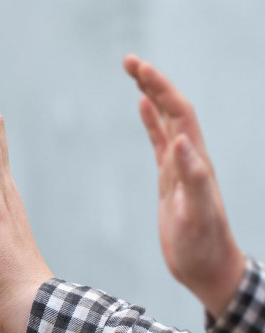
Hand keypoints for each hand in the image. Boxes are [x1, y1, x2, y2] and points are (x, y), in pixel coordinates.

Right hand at [124, 55, 243, 315]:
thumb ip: (193, 177)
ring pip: (166, 121)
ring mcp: (180, 167)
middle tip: (128, 61)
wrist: (207, 268)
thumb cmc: (203, 246)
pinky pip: (159, 142)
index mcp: (196, 161)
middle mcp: (190, 157)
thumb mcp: (198, 214)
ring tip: (134, 74)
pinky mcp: (170, 179)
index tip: (139, 69)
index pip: (179, 113)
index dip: (160, 88)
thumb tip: (180, 139)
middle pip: (172, 109)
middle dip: (153, 82)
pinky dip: (150, 121)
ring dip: (151, 95)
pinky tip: (142, 109)